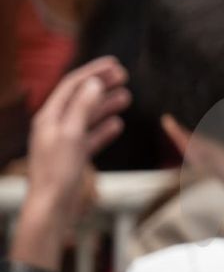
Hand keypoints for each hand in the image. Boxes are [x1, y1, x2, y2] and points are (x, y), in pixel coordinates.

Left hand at [11, 57, 128, 271]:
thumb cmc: (58, 173)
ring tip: (126, 97)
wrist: (52, 207)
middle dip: (101, 86)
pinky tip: (117, 125)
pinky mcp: (72, 157)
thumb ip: (82, 107)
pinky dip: (103, 129)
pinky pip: (90, 137)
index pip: (71, 85)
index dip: (93, 72)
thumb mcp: (71, 135)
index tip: (114, 64)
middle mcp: (54, 126)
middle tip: (123, 76)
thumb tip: (94, 84)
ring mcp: (63, 142)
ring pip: (87, 117)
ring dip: (105, 105)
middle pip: (80, 98)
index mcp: (49, 117)